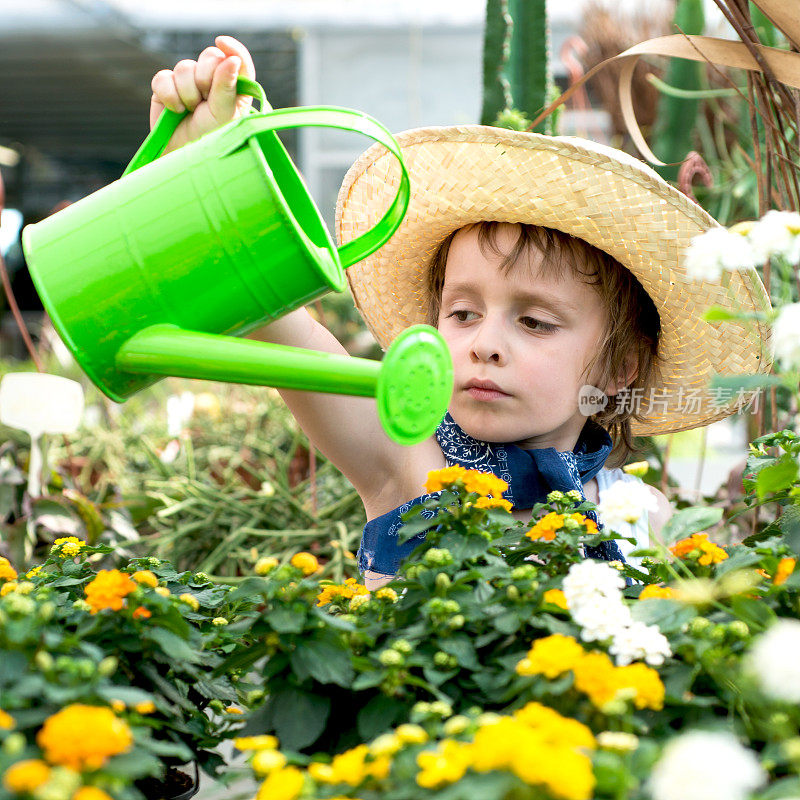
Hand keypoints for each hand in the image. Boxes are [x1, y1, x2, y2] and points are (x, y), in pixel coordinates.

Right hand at [149, 35, 256, 152]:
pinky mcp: (166, 88)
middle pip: (210, 57)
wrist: (183, 157)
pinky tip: (174, 110)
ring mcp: (189, 83)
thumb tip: (232, 59)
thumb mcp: (224, 115)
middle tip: (205, 101)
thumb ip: (227, 87)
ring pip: (185, 67)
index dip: (232, 49)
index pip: (238, 60)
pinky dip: (168, 94)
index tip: (222, 43)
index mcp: (234, 88)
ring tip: (190, 112)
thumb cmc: (210, 140)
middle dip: (206, 78)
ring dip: (187, 92)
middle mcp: (213, 82)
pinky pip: (163, 77)